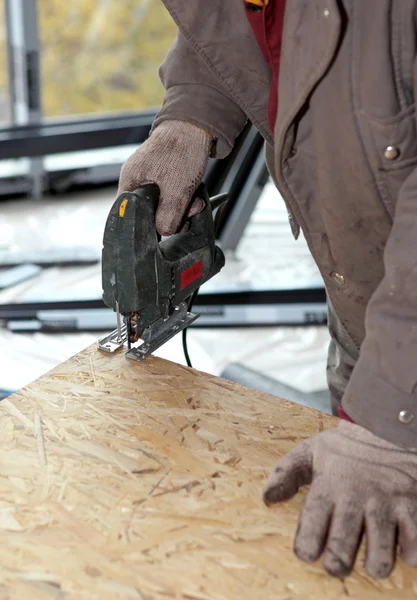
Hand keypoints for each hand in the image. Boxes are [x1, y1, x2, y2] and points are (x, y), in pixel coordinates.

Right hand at [118, 120, 211, 235]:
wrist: (199, 125)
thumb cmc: (183, 151)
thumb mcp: (176, 190)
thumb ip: (167, 216)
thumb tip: (163, 232)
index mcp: (130, 181)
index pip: (129, 215)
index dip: (146, 226)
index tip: (163, 230)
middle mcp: (137, 180)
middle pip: (148, 213)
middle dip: (170, 217)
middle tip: (186, 214)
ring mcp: (151, 177)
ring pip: (163, 206)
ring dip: (181, 209)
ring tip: (195, 202)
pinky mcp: (165, 176)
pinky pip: (172, 196)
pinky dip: (184, 199)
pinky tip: (195, 196)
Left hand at [263, 420, 416, 578]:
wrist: (388, 428)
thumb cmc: (346, 448)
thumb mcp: (310, 452)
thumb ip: (286, 473)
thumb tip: (267, 499)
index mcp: (329, 485)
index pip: (312, 523)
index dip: (306, 546)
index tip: (306, 553)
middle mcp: (357, 496)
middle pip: (342, 546)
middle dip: (336, 564)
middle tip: (335, 565)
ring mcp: (387, 503)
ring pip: (380, 554)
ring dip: (374, 565)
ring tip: (370, 563)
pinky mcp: (413, 506)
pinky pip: (414, 545)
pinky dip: (409, 553)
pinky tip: (400, 546)